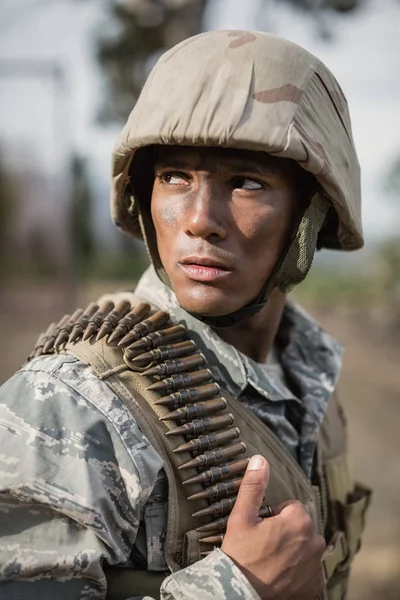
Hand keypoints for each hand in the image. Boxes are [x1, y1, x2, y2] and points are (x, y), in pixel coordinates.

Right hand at [221, 455, 325, 599]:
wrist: (240, 596)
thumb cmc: (241, 556)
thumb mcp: (242, 518)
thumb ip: (253, 487)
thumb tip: (260, 460)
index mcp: (299, 521)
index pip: (291, 508)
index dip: (274, 517)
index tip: (261, 530)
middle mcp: (314, 542)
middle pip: (300, 527)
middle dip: (285, 533)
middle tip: (264, 546)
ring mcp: (316, 566)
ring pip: (304, 548)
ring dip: (292, 551)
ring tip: (270, 562)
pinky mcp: (315, 586)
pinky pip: (308, 570)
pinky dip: (297, 571)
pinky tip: (279, 575)